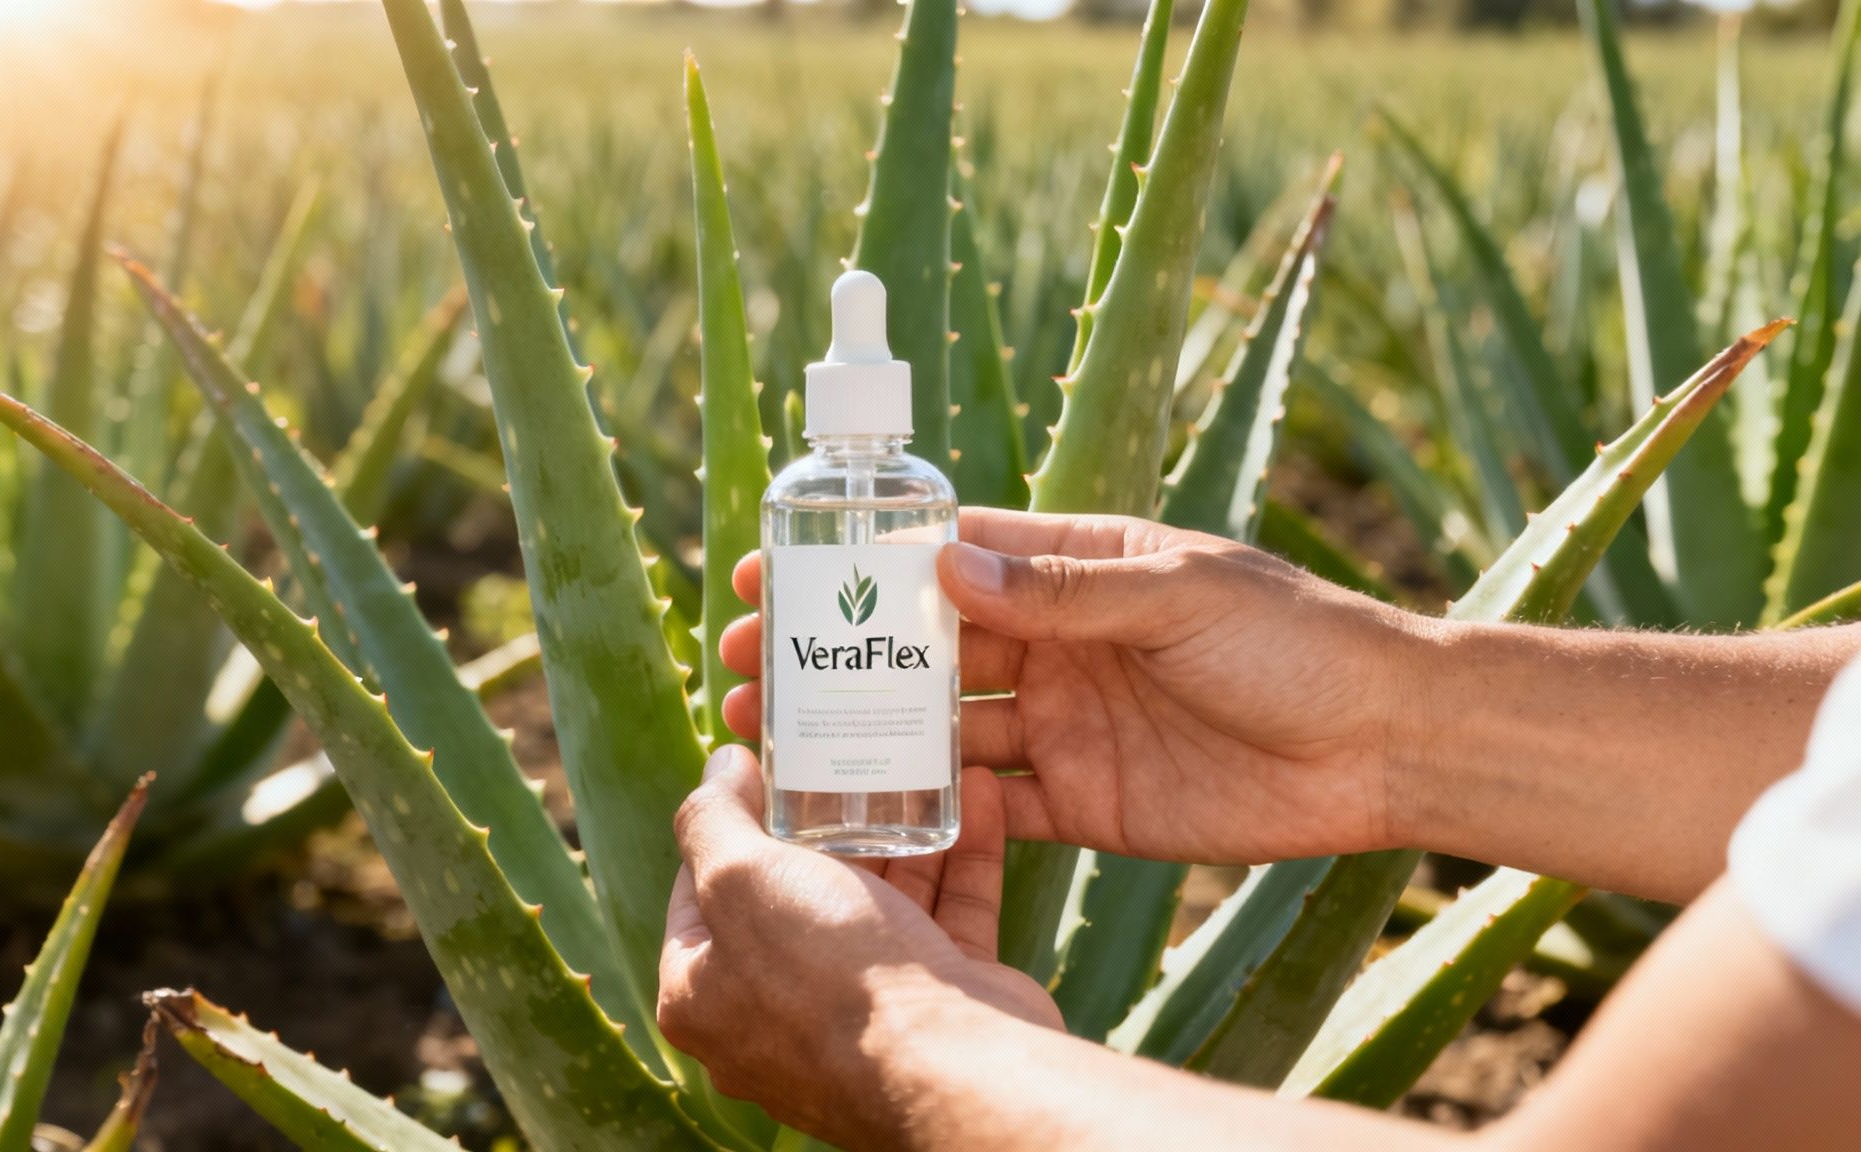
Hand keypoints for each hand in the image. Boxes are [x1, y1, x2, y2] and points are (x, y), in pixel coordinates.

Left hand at [658, 746, 1059, 1146]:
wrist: (953, 1072)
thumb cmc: (830, 980)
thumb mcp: (741, 880)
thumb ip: (712, 820)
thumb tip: (715, 770)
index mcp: (704, 995)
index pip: (699, 894)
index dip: (728, 824)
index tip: (762, 768)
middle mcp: (775, 1015)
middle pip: (794, 898)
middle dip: (823, 825)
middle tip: (841, 759)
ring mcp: (862, 1015)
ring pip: (877, 906)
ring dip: (900, 834)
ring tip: (913, 765)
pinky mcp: (936, 1006)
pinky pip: (947, 920)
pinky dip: (962, 860)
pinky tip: (980, 798)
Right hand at [719, 508, 1423, 864]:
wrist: (1384, 743)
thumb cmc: (1293, 640)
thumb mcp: (1177, 595)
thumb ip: (1064, 593)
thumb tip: (944, 570)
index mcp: (1073, 571)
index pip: (945, 557)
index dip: (860, 562)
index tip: (776, 567)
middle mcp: (1055, 645)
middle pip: (922, 648)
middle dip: (837, 655)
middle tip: (747, 665)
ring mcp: (1064, 725)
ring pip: (941, 729)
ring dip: (865, 732)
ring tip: (780, 740)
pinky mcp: (1083, 801)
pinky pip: (991, 806)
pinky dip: (935, 807)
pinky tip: (870, 810)